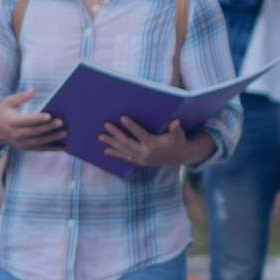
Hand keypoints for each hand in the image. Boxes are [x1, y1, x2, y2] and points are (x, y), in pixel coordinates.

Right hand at [0, 88, 64, 154]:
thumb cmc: (4, 112)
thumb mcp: (8, 102)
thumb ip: (21, 96)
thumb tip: (33, 90)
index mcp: (11, 121)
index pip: (25, 121)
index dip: (37, 119)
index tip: (49, 115)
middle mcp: (16, 134)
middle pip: (34, 132)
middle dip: (48, 128)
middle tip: (61, 122)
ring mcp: (21, 143)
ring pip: (38, 142)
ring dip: (52, 138)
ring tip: (65, 132)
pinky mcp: (26, 148)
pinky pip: (40, 149)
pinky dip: (52, 149)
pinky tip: (63, 147)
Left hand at [97, 115, 211, 169]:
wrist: (179, 156)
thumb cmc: (178, 141)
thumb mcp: (179, 135)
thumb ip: (176, 129)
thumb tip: (176, 122)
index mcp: (154, 145)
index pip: (140, 134)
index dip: (131, 126)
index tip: (122, 117)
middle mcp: (145, 153)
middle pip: (127, 143)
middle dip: (115, 134)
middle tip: (106, 125)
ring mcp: (141, 158)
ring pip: (123, 150)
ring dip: (111, 143)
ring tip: (100, 137)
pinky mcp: (139, 162)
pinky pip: (125, 157)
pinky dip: (115, 153)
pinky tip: (105, 150)